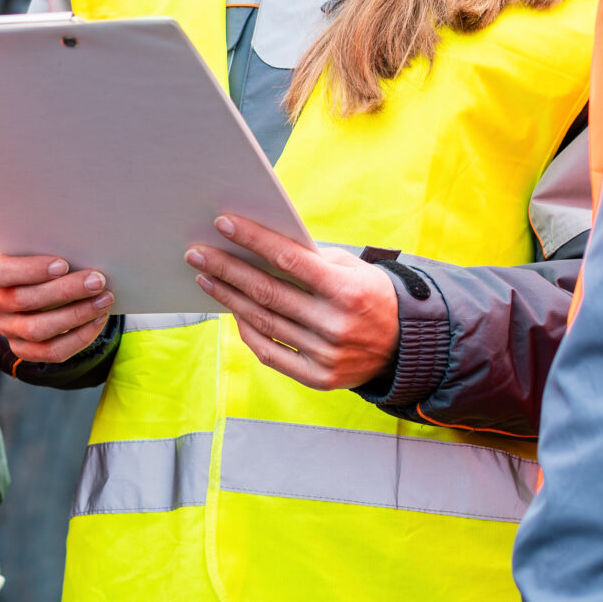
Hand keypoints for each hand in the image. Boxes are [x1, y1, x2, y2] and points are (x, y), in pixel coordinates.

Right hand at [0, 250, 113, 363]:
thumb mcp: (37, 245)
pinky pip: (52, 351)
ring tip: (104, 300)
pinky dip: (79, 336)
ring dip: (76, 315)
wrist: (36, 281)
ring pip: (38, 329)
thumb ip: (48, 246)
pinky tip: (98, 319)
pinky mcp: (24, 349)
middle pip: (23, 300)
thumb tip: (83, 248)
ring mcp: (7, 329)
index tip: (63, 264)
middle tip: (97, 280)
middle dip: (65, 291)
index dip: (30, 269)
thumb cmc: (40, 256)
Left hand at [188, 214, 398, 390]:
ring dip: (229, 297)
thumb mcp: (353, 269)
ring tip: (206, 278)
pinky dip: (247, 331)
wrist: (405, 346)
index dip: (254, 240)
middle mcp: (335, 324)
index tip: (223, 223)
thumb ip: (312, 260)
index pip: (289, 259)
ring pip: (264, 322)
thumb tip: (261, 246)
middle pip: (267, 291)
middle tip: (197, 253)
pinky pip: (271, 353)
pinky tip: (232, 311)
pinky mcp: (319, 378)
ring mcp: (326, 354)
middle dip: (227, 269)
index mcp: (346, 289)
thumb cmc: (371, 296)